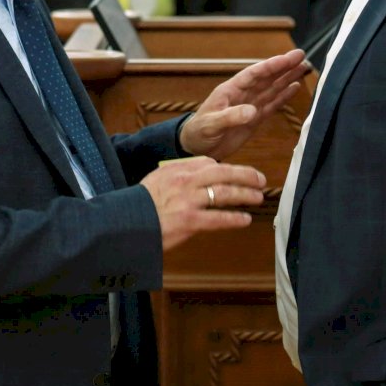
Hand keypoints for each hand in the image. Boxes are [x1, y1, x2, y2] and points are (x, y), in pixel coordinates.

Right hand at [140, 157, 265, 251]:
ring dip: (245, 195)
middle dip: (245, 175)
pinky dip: (235, 218)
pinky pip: (218, 218)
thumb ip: (177, 174)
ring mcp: (188, 201)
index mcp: (176, 169)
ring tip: (257, 198)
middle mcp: (185, 181)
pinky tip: (244, 219)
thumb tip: (199, 172)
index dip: (227, 168)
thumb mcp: (156, 180)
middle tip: (260, 180)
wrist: (125, 223)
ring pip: (225, 193)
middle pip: (223, 173)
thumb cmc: (139, 205)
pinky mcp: (190, 221)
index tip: (237, 173)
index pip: (208, 163)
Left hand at [178, 49, 311, 159]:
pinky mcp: (254, 119)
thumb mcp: (211, 124)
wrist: (196, 148)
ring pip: (272, 88)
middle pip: (266, 77)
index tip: (289, 57)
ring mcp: (249, 106)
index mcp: (230, 90)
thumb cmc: (198, 132)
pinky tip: (295, 87)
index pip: (254, 74)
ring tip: (304, 67)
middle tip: (302, 56)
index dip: (271, 65)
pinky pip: (272, 105)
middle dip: (284, 67)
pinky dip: (284, 96)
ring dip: (287, 78)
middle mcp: (242, 95)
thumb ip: (230, 117)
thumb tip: (252, 111)